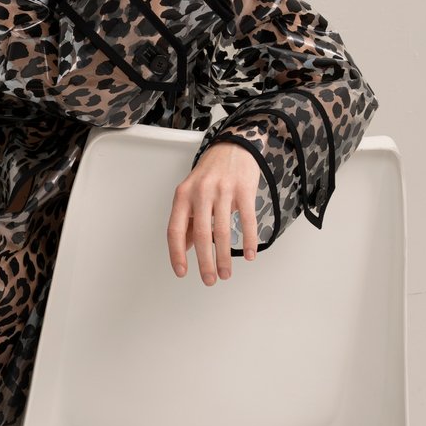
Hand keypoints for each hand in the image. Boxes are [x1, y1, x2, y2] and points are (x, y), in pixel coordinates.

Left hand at [167, 141, 261, 283]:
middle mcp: (201, 192)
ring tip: (226, 272)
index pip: (175, 230)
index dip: (177, 253)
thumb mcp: (192, 193)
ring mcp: (223, 190)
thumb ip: (189, 219)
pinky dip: (249, 241)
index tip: (182, 272)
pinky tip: (249, 255)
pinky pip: (247, 220)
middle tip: (209, 279)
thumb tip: (185, 247)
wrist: (233, 146)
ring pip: (223, 231)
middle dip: (205, 262)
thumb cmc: (210, 172)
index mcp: (183, 195)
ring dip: (224, 257)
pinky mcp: (244, 189)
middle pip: (202, 235)